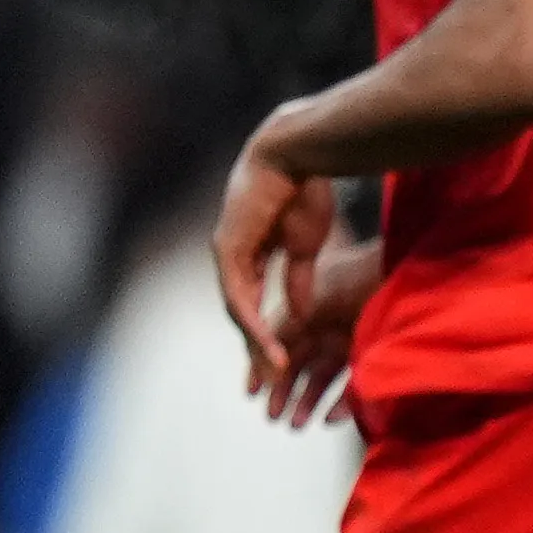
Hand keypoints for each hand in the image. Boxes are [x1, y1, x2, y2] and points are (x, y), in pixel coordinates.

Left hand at [213, 134, 341, 393]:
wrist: (297, 155)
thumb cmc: (305, 189)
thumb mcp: (305, 247)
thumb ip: (299, 280)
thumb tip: (301, 315)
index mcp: (252, 252)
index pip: (254, 300)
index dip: (267, 330)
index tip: (283, 359)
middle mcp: (233, 255)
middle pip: (243, 311)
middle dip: (258, 346)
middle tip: (272, 378)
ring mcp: (227, 253)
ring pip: (239, 310)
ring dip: (256, 343)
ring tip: (274, 371)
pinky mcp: (228, 250)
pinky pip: (240, 297)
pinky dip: (254, 324)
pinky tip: (268, 346)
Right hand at [257, 235, 381, 427]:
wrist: (405, 271)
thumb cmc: (362, 278)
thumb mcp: (317, 301)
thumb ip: (289, 327)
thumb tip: (263, 357)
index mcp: (307, 308)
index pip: (277, 342)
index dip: (262, 366)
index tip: (250, 392)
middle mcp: (326, 325)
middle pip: (298, 363)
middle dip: (283, 391)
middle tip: (271, 417)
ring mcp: (350, 340)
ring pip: (322, 377)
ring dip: (308, 402)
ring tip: (296, 425)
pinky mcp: (374, 354)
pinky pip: (353, 384)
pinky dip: (341, 403)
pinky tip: (327, 419)